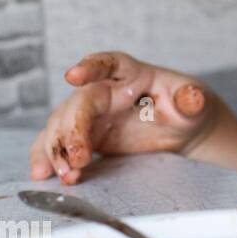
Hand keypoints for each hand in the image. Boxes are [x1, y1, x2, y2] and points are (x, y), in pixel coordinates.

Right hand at [29, 51, 215, 184]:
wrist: (180, 129)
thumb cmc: (185, 107)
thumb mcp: (194, 102)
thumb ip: (191, 100)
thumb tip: (193, 97)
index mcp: (130, 74)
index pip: (107, 64)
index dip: (89, 68)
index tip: (72, 76)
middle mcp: (103, 91)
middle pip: (78, 104)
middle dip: (72, 130)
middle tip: (79, 158)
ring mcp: (90, 114)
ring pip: (60, 125)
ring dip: (57, 149)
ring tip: (66, 173)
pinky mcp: (83, 136)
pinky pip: (56, 143)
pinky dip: (47, 157)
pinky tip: (42, 173)